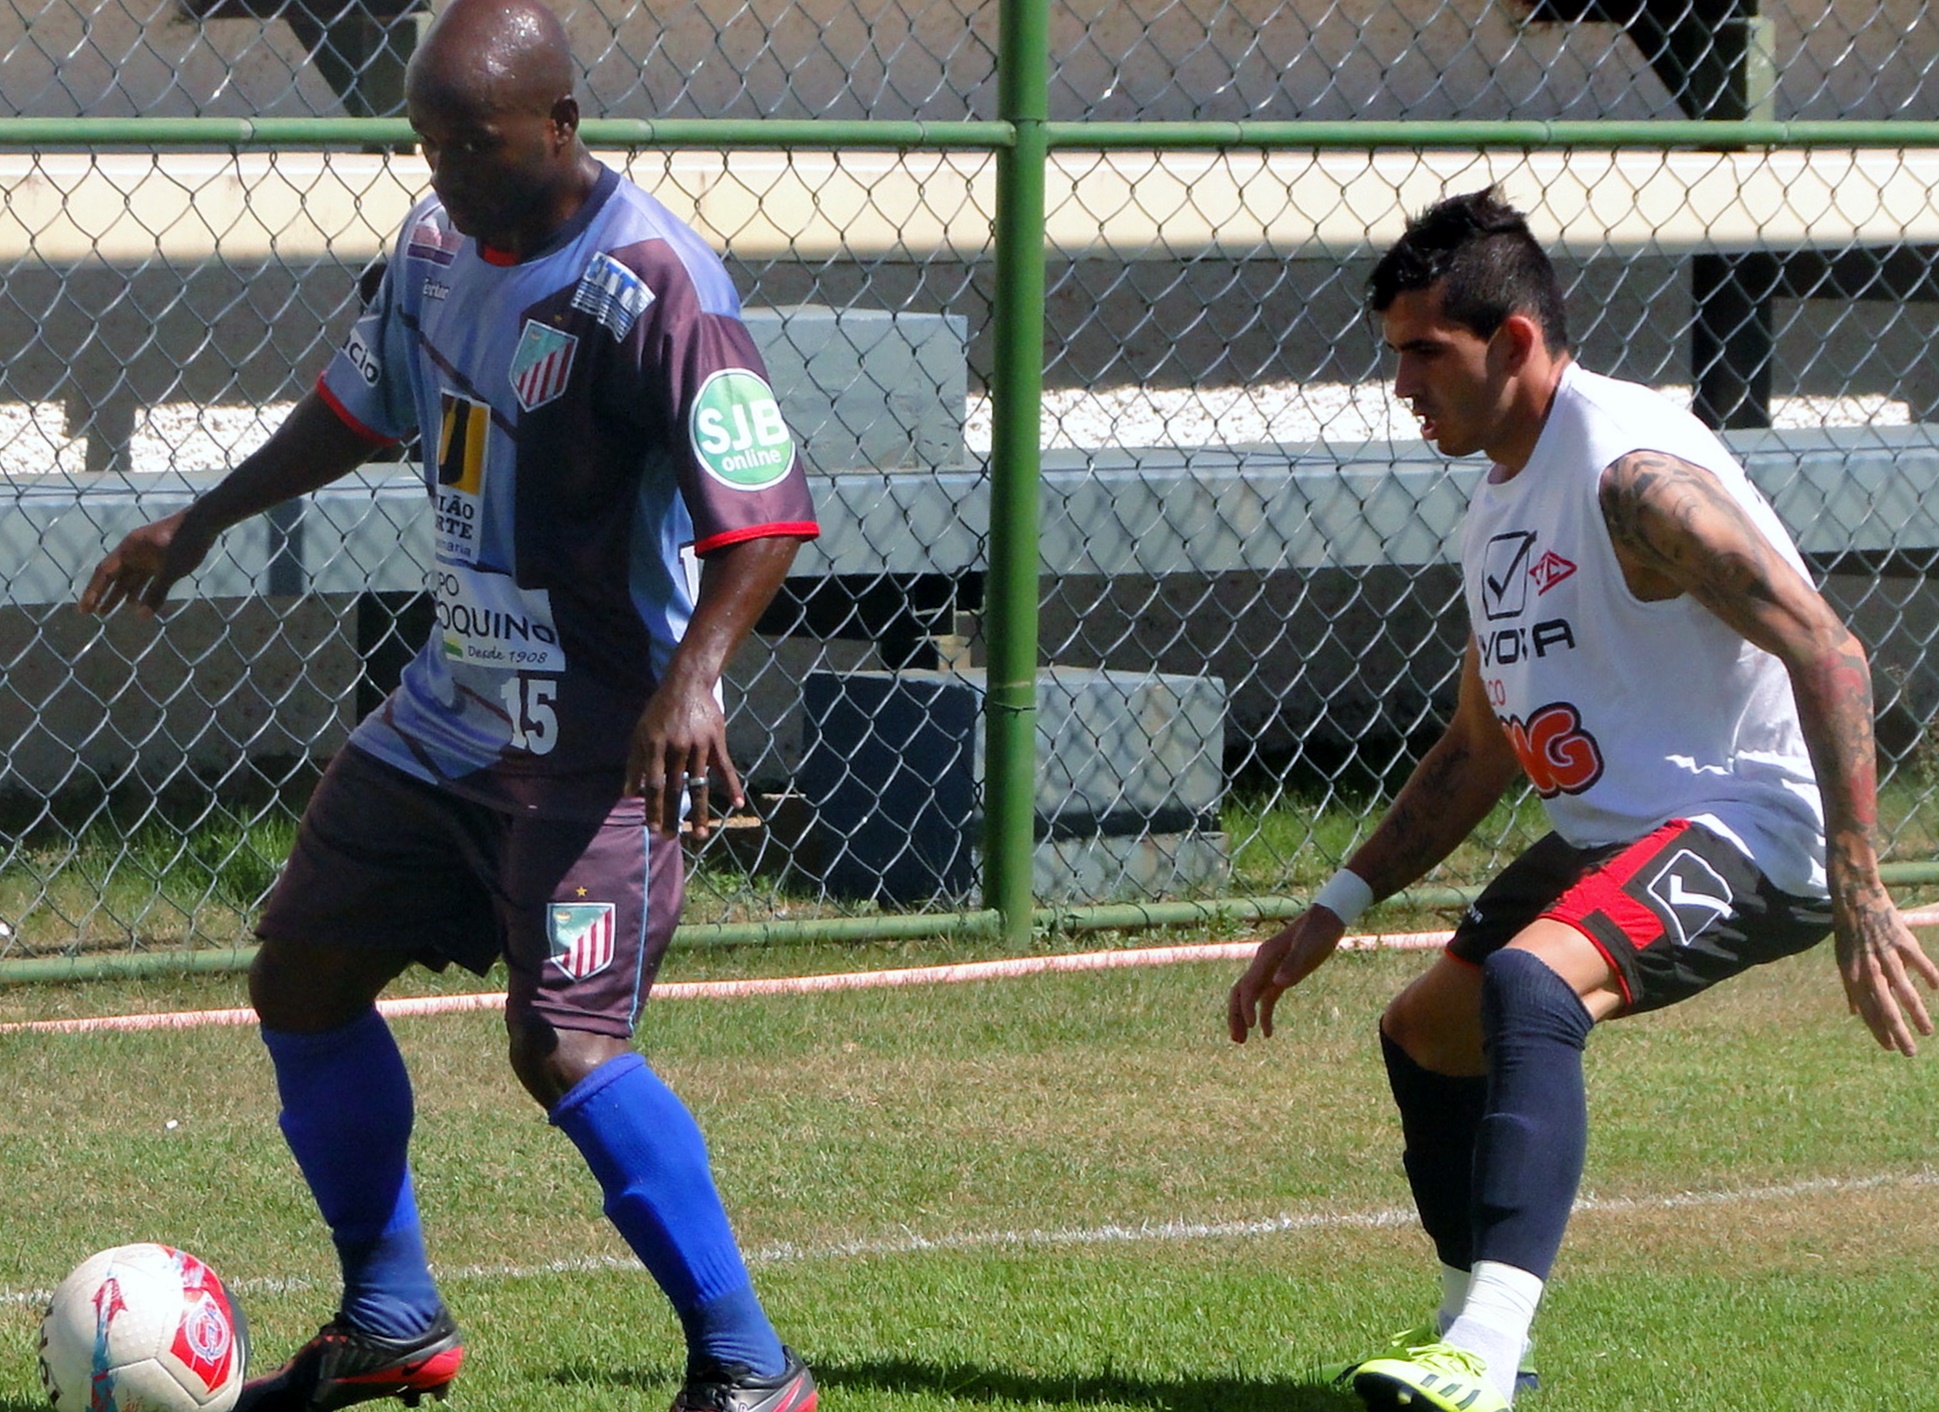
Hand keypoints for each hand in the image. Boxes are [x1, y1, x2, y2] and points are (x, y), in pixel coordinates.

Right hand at [78, 510, 213, 617]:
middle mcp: (133, 552)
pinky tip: (136, 603)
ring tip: (110, 611)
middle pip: (114, 577)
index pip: (104, 573)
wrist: (205, 522)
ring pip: (129, 578)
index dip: (93, 592)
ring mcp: (147, 555)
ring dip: (121, 594)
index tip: (85, 609)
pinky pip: (144, 576)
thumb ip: (156, 593)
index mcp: (129, 550)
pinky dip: (139, 589)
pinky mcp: (160, 557)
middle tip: (95, 614)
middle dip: (104, 595)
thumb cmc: (184, 543)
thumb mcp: (170, 570)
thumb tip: (141, 617)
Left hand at [623, 672, 742, 839]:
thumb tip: (628, 795)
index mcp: (655, 745)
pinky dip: (732, 786)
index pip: (654, 784)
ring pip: (700, 784)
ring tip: (700, 835)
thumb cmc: (659, 711)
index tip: (653, 829)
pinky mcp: (716, 741)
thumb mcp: (640, 733)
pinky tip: (737, 804)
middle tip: (672, 838)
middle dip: (674, 816)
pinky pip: (725, 767)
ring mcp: (699, 745)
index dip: (653, 808)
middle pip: (676, 789)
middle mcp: (677, 747)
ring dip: (701, 812)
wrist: (687, 683)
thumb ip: (635, 764)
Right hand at [1227, 905, 1347, 1042]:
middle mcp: (1262, 965)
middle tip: (1237, 1040)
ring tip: (1242, 1041)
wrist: (1327, 920)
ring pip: (1249, 998)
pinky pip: (1266, 999)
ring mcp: (1270, 971)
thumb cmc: (1318, 932)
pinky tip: (1268, 1033)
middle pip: (1239, 993)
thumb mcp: (1308, 948)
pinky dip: (1264, 1015)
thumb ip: (1293, 964)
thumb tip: (1278, 983)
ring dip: (1243, 1018)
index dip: (1246, 1007)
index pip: (1248, 987)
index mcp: (1265, 958)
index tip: (1251, 1026)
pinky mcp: (1281, 977)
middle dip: (1235, 1016)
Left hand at [1836, 900, 1938, 1055]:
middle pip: (1886, 1008)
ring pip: (1906, 992)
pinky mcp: (1903, 942)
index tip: (1890, 1048)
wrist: (1855, 899)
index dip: (1878, 1031)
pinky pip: (1920, 963)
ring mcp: (1887, 956)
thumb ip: (1851, 989)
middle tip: (1909, 1053)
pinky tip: (1936, 989)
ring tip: (1926, 1031)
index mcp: (1853, 975)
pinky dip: (1930, 976)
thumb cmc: (1849, 933)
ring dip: (1917, 1015)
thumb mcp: (1843, 962)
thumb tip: (1854, 1014)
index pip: (1867, 1011)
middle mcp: (1870, 969)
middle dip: (1898, 1033)